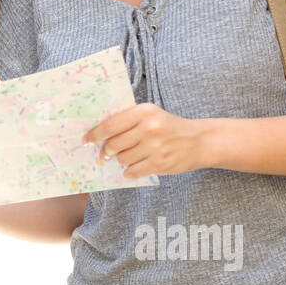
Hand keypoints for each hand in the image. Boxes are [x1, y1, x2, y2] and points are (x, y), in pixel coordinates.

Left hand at [81, 103, 208, 179]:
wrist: (199, 141)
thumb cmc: (169, 127)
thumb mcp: (151, 114)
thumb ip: (128, 120)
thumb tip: (99, 133)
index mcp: (144, 112)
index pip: (110, 125)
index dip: (94, 134)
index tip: (86, 140)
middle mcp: (149, 128)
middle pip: (114, 144)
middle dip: (106, 151)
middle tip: (106, 153)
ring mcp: (155, 147)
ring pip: (122, 159)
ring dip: (121, 161)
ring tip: (130, 157)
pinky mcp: (160, 163)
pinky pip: (133, 171)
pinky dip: (129, 172)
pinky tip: (133, 169)